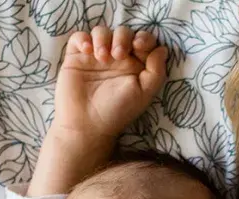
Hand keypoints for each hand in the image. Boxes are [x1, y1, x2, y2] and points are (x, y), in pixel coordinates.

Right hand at [53, 25, 167, 139]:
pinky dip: (84, 39)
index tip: (138, 47)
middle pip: (123, 33)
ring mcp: (96, 57)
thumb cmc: (118, 111)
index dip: (143, 38)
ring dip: (103, 38)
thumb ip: (156, 70)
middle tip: (119, 55)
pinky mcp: (76, 58)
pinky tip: (87, 51)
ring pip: (101, 32)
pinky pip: (79, 37)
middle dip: (123, 38)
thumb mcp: (144, 93)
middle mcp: (116, 59)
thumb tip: (162, 49)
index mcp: (135, 65)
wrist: (87, 125)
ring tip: (102, 57)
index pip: (143, 41)